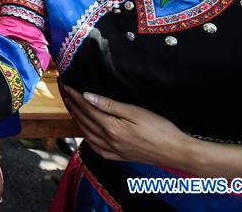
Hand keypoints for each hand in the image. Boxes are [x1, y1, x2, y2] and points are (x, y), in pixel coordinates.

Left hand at [62, 86, 191, 167]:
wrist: (176, 152)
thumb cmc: (160, 129)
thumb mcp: (136, 112)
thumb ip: (110, 105)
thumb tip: (87, 96)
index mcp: (111, 128)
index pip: (87, 108)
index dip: (75, 96)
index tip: (66, 85)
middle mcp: (108, 141)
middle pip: (84, 120)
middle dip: (73, 105)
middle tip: (65, 93)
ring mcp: (113, 150)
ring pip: (87, 133)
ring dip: (77, 119)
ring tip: (71, 108)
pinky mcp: (119, 156)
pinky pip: (96, 147)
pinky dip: (87, 137)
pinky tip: (86, 133)